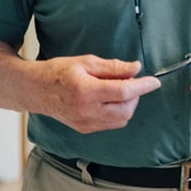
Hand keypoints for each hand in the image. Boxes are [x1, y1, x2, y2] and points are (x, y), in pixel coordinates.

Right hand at [35, 55, 160, 133]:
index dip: (143, 86)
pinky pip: (111, 123)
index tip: (155, 81)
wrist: (35, 90)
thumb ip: (113, 67)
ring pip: (121, 119)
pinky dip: (118, 112)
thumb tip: (136, 69)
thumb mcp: (86, 62)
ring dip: (128, 104)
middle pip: (126, 109)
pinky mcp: (84, 129)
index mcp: (87, 91)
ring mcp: (85, 123)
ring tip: (117, 89)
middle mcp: (87, 111)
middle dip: (135, 95)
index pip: (124, 91)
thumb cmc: (58, 71)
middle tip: (129, 81)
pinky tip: (109, 99)